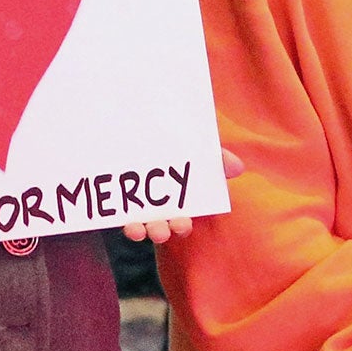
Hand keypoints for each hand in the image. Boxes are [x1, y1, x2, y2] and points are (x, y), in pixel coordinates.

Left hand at [122, 147, 243, 242]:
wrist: (135, 119)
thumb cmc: (174, 140)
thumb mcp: (196, 145)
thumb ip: (216, 156)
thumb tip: (238, 168)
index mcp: (176, 200)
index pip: (181, 218)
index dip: (181, 225)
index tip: (182, 224)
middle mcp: (155, 206)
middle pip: (159, 225)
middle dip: (160, 230)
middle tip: (162, 231)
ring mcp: (132, 201)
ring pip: (136, 223)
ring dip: (137, 229)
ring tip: (137, 230)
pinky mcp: (112, 196)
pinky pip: (113, 210)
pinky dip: (115, 214)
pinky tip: (117, 216)